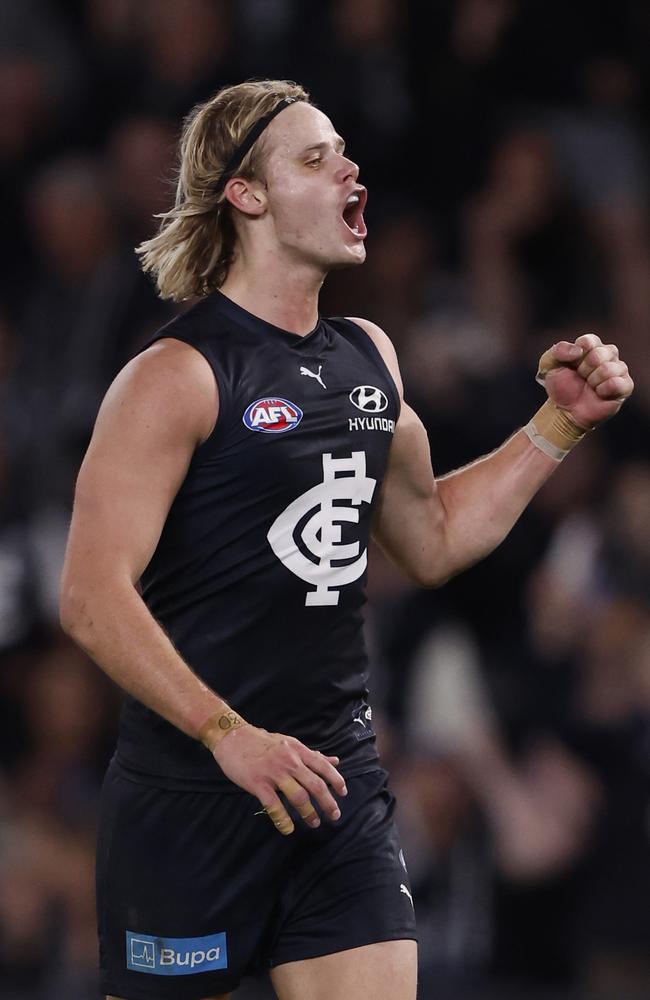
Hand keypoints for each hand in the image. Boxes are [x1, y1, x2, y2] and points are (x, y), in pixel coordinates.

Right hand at [212, 724, 346, 834]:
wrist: (232, 737)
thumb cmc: (262, 741)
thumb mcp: (289, 743)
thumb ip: (311, 755)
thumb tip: (334, 761)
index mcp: (297, 751)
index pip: (323, 766)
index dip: (336, 781)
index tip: (343, 794)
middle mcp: (289, 761)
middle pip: (315, 785)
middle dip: (327, 803)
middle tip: (334, 816)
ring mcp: (273, 773)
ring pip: (298, 796)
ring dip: (309, 813)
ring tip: (314, 823)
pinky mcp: (258, 783)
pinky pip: (273, 805)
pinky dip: (283, 820)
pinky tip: (288, 829)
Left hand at [538, 333, 633, 428]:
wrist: (565, 410)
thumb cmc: (560, 385)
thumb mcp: (548, 365)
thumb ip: (557, 351)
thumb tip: (578, 350)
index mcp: (591, 346)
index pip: (588, 341)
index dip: (576, 356)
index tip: (571, 365)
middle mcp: (608, 354)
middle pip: (599, 354)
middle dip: (584, 369)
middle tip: (581, 377)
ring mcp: (618, 369)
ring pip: (609, 369)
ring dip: (593, 381)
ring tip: (589, 386)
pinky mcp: (625, 386)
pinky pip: (618, 383)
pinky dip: (604, 389)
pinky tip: (599, 393)